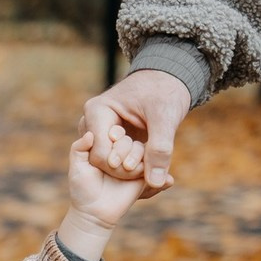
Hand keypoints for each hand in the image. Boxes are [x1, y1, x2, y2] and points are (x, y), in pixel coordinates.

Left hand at [56, 131, 154, 260]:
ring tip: (128, 168)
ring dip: (139, 156)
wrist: (94, 213)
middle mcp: (122, 152)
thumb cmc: (82, 190)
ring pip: (144, 151)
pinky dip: (163, 175)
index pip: (116, 131)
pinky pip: (157, 169)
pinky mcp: (144, 175)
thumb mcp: (76, 168)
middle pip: (132, 140)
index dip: (115, 134)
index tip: (111, 137)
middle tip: (115, 162)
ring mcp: (134, 163)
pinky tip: (167, 179)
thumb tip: (89, 133)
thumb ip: (78, 149)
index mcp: (107, 146)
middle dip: (125, 147)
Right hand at [79, 70, 189, 194]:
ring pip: (105, 162)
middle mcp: (90, 122)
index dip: (122, 169)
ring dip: (127, 167)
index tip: (145, 168)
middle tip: (148, 165)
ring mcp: (96, 130)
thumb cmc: (166, 92)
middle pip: (99, 160)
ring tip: (147, 159)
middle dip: (124, 169)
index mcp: (97, 111)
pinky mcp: (106, 136)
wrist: (169, 78)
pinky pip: (112, 158)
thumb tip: (155, 182)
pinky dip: (129, 163)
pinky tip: (146, 159)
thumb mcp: (165, 119)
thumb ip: (160, 150)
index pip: (100, 155)